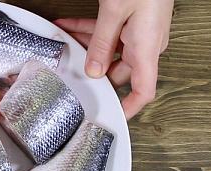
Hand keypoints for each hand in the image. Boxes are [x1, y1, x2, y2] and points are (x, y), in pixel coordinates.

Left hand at [55, 0, 172, 119]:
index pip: (143, 91)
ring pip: (108, 50)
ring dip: (85, 45)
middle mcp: (146, 44)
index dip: (129, 108)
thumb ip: (101, 43)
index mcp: (147, 49)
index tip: (113, 117)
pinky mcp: (133, 20)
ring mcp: (139, 33)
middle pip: (118, 71)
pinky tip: (67, 24)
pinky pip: (108, 32)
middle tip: (70, 71)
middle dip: (92, 70)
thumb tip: (92, 69)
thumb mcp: (115, 13)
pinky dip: (88, 29)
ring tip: (63, 40)